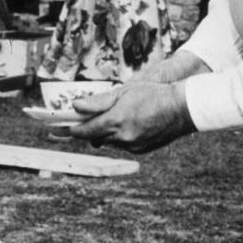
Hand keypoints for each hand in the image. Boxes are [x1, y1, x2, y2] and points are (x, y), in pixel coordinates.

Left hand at [68, 81, 194, 153]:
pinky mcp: (141, 150)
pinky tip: (127, 124)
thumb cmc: (153, 94)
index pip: (85, 130)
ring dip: (105, 132)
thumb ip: (98, 101)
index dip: (71, 130)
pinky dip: (119, 137)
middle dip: (87, 130)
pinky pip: (122, 145)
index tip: (60, 129)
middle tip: (81, 121)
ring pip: (109, 142)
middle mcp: (122, 138)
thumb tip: (76, 106)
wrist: (182, 108)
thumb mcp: (124, 91)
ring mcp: (132, 146)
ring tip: (112, 118)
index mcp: (116, 121)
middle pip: (95, 137)